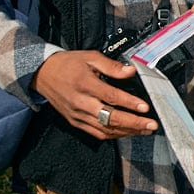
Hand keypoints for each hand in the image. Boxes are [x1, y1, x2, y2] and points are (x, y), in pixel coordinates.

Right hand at [31, 49, 158, 139]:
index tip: (145, 107)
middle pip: (110, 118)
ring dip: (127, 132)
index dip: (129, 103)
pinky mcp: (75, 122)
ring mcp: (77, 115)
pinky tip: (127, 132)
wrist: (42, 74)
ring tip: (144, 130)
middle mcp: (81, 103)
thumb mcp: (89, 57)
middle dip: (134, 123)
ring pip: (105, 129)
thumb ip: (111, 66)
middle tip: (151, 125)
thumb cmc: (67, 64)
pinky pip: (96, 133)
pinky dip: (113, 135)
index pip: (111, 97)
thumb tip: (131, 71)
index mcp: (85, 84)